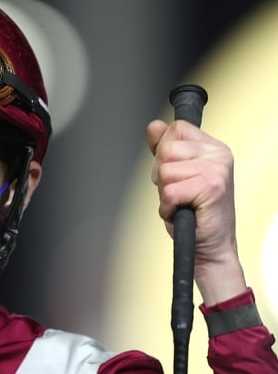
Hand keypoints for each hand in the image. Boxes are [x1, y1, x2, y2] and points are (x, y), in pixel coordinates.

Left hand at [146, 119, 245, 305]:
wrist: (210, 247)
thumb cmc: (193, 213)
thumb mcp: (175, 175)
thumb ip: (164, 148)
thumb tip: (154, 126)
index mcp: (213, 147)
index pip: (176, 129)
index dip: (164, 152)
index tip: (176, 173)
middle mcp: (219, 155)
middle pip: (166, 149)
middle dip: (161, 175)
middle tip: (179, 193)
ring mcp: (217, 170)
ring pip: (164, 170)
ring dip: (165, 192)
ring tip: (182, 202)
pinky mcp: (211, 187)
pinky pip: (168, 191)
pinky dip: (167, 207)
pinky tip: (182, 211)